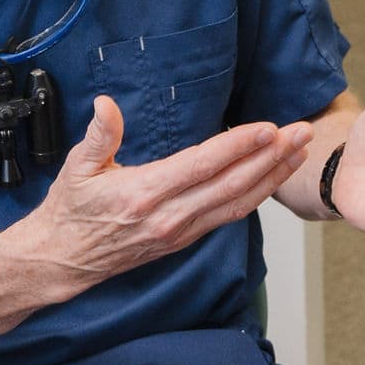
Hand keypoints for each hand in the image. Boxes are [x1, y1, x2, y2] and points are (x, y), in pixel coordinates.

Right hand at [2, 98, 309, 300]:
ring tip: (298, 152)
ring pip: (237, 204)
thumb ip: (98, 135)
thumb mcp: (76, 167)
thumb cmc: (70, 211)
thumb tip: (106, 105)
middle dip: (271, 158)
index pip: (203, 166)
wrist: (63, 260)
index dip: (239, 146)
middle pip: (232, 185)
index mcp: (145, 193)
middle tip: (301, 132)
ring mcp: (180, 232)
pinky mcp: (184, 240)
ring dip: (271, 177)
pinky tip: (270, 179)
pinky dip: (255, 196)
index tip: (268, 128)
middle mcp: (169, 217)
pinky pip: (228, 217)